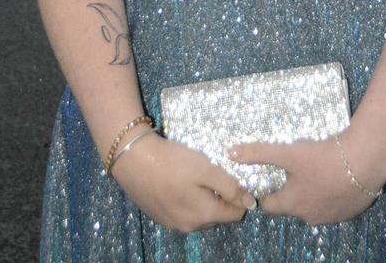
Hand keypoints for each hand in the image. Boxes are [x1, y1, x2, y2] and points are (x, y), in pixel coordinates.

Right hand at [111, 133, 255, 232]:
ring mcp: (173, 224)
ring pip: (201, 215)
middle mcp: (190, 226)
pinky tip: (179, 183)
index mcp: (204, 215)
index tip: (232, 178)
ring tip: (195, 177)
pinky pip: (184, 213)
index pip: (236, 214)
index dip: (239, 196)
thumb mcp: (205, 169)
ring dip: (204, 200)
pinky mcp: (161, 217)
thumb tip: (251, 203)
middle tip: (212, 174)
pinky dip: (187, 201)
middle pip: (218, 215)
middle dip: (221, 198)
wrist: (134, 160)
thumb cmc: (173, 162)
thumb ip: (229, 187)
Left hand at [230, 137, 382, 225]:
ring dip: (311, 192)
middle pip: (291, 205)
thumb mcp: (288, 153)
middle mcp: (309, 216)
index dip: (265, 193)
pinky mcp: (349, 212)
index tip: (265, 181)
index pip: (269, 205)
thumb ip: (259, 153)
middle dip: (290, 190)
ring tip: (315, 170)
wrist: (363, 162)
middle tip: (293, 170)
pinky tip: (334, 176)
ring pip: (313, 206)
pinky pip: (333, 205)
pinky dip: (330, 194)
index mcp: (292, 204)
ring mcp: (330, 217)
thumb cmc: (322, 159)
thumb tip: (231, 153)